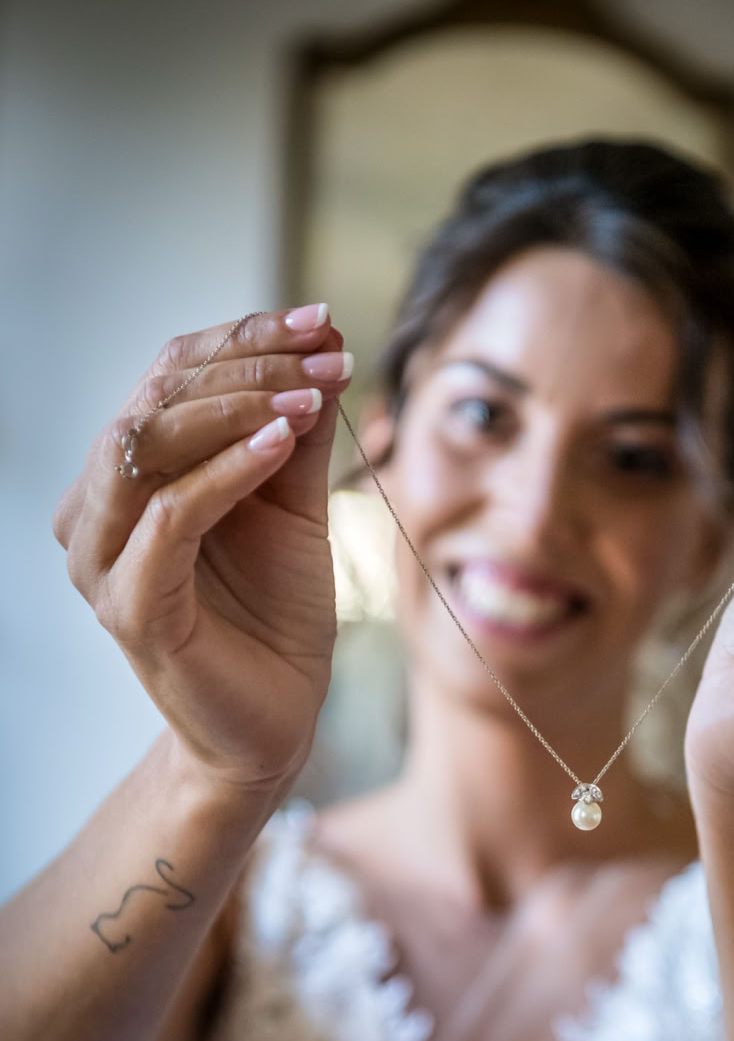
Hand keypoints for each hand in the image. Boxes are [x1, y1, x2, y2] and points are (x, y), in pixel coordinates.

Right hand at [53, 306, 354, 794]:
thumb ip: (297, 434)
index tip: (322, 319)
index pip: (170, 376)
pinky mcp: (129, 607)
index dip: (243, 338)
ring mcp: (103, 561)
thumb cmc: (276, 616)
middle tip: (327, 352)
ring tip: (310, 394)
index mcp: (128, 477)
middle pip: (155, 399)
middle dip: (248, 365)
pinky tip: (285, 442)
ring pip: (148, 448)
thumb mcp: (295, 509)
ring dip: (236, 409)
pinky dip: (228, 471)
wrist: (275, 722)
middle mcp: (99, 510)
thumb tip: (326, 344)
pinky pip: (171, 518)